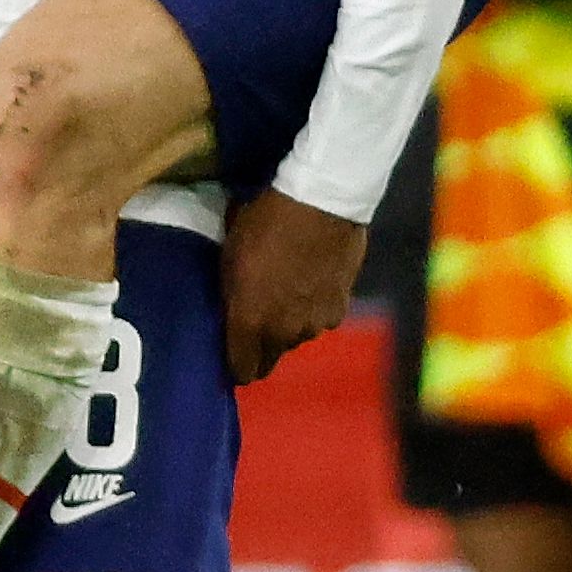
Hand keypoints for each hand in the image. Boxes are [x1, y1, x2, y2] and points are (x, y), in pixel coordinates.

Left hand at [220, 191, 368, 383]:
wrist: (321, 202)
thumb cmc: (264, 223)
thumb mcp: (229, 256)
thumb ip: (230, 296)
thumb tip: (231, 314)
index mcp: (250, 321)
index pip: (242, 369)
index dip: (236, 368)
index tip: (233, 357)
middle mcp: (285, 332)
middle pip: (271, 358)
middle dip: (262, 348)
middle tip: (257, 324)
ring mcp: (317, 323)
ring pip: (297, 338)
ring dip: (290, 326)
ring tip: (286, 298)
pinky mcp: (341, 308)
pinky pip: (321, 320)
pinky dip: (314, 310)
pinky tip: (311, 287)